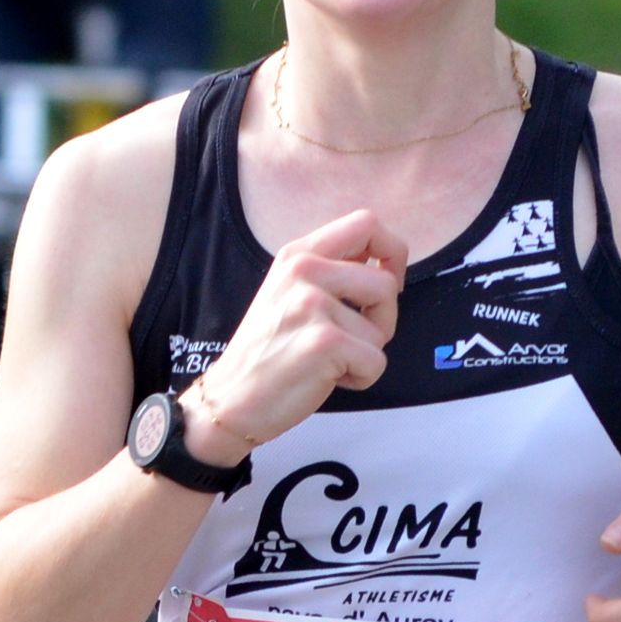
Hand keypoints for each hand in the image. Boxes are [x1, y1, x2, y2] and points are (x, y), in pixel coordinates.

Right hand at [176, 211, 405, 457]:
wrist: (229, 398)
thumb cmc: (267, 352)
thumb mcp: (289, 292)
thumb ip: (330, 271)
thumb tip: (384, 264)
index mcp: (298, 254)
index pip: (365, 223)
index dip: (391, 253)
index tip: (385, 281)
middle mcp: (303, 271)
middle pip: (386, 283)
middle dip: (383, 319)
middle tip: (352, 339)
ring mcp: (312, 305)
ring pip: (383, 329)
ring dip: (366, 353)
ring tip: (330, 360)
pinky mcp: (324, 342)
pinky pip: (376, 362)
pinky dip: (360, 379)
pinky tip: (326, 378)